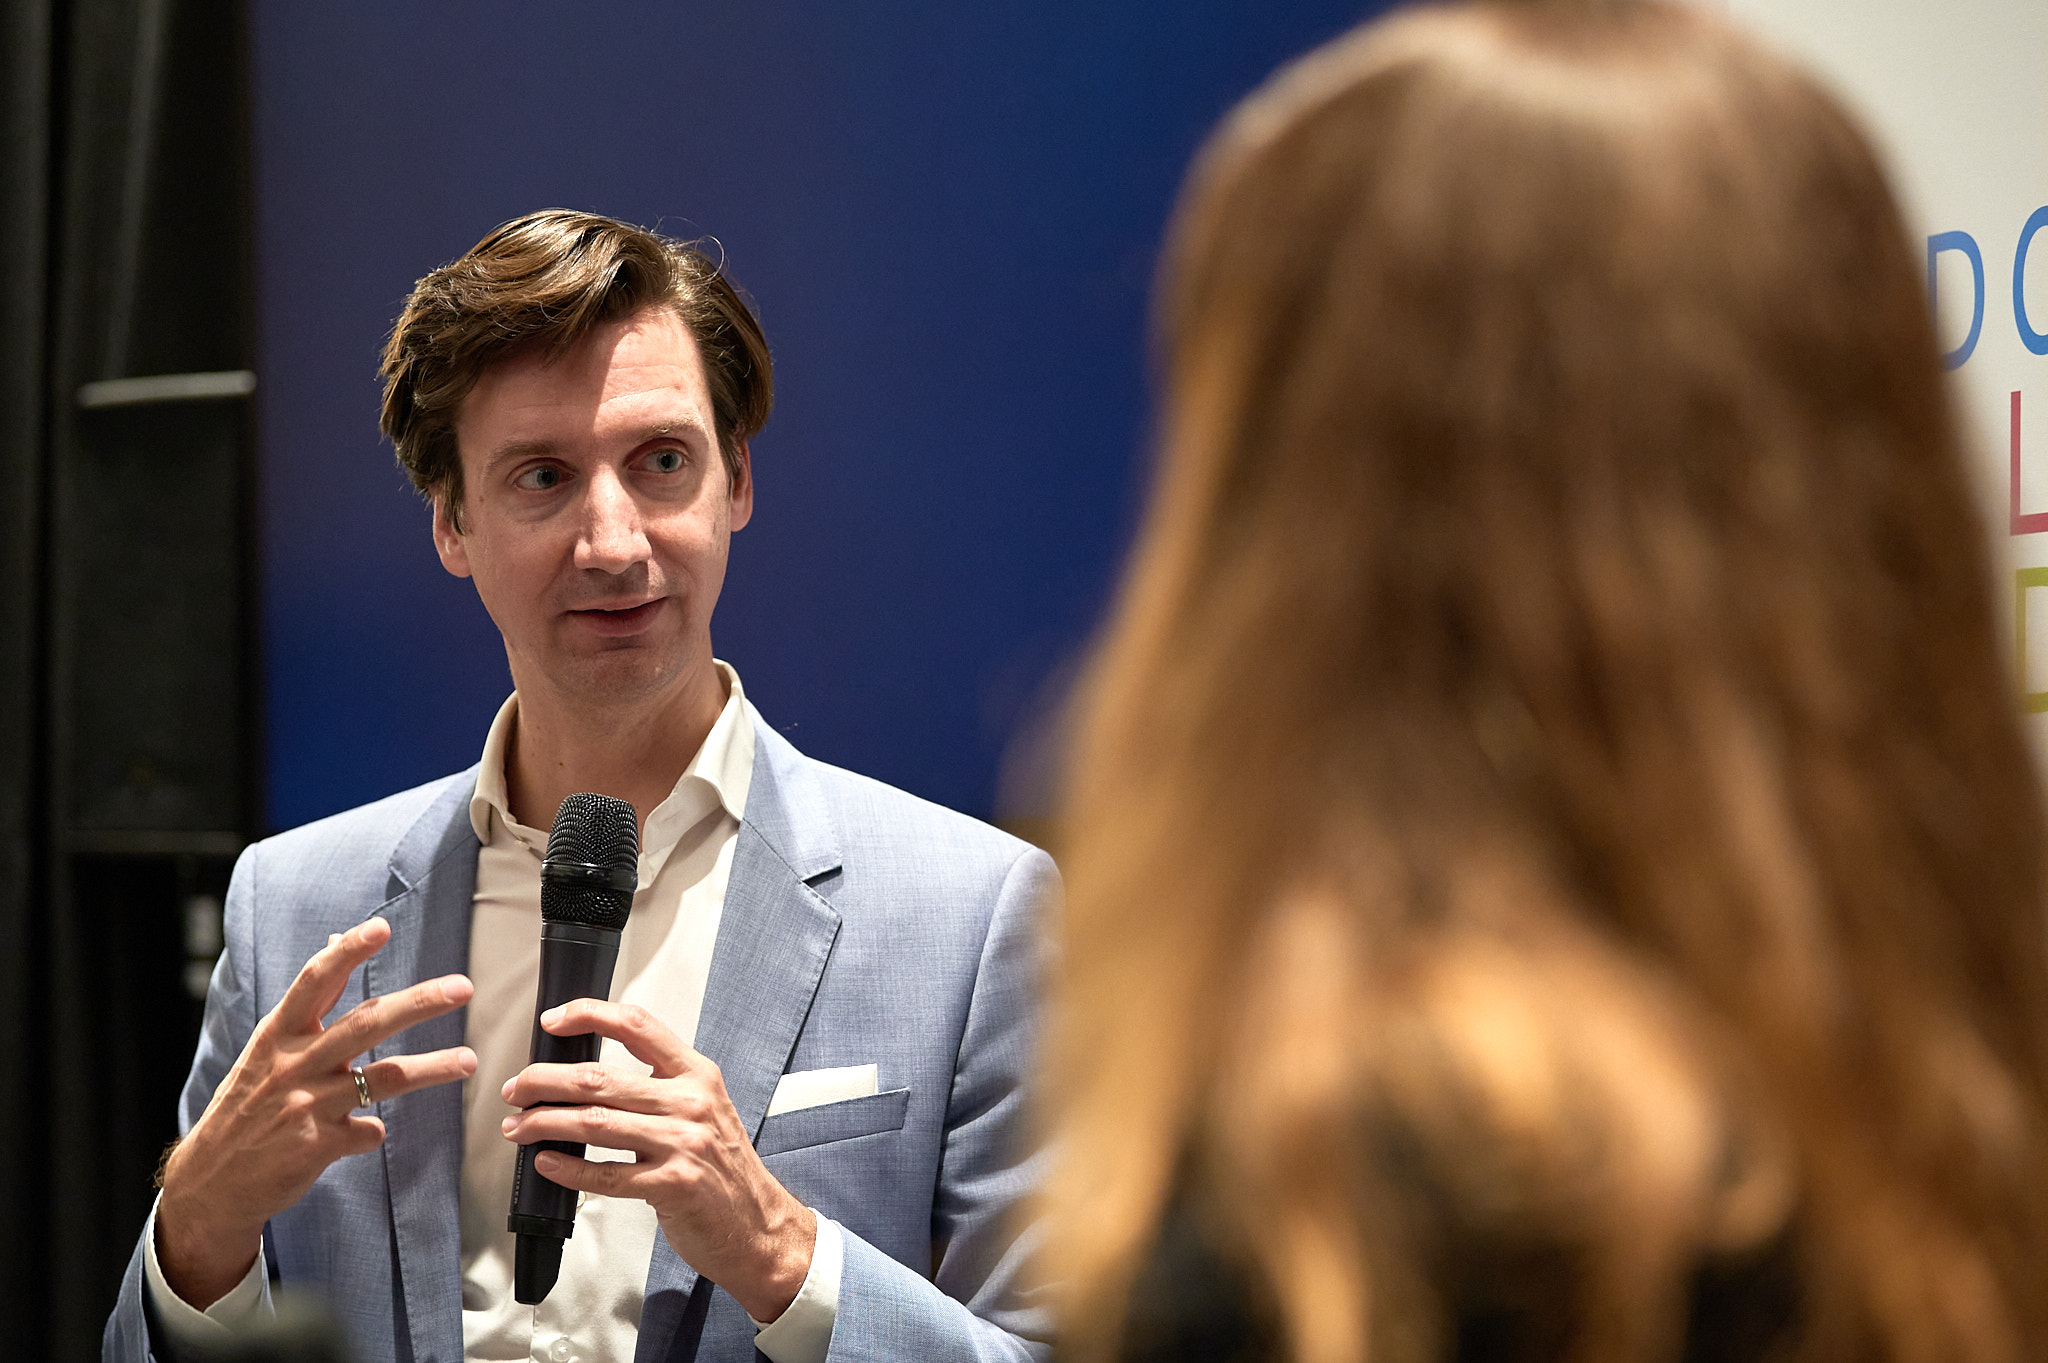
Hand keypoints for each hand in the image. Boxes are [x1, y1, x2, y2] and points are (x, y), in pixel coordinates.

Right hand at [158, 917, 476, 1308]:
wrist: (212, 1181)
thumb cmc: (247, 1106)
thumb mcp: (266, 1049)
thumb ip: (308, 1003)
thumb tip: (335, 941)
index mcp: (277, 1035)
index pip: (314, 981)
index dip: (346, 953)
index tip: (380, 928)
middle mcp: (293, 1064)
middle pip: (366, 1024)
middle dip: (419, 1003)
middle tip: (461, 987)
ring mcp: (306, 1106)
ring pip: (384, 1078)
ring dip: (432, 1068)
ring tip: (469, 1060)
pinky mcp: (317, 1146)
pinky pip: (368, 1132)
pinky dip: (373, 1131)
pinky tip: (368, 1132)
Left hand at [499, 999, 814, 1322]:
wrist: (757, 1223)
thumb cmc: (722, 1166)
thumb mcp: (703, 1108)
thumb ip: (659, 1087)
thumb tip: (587, 1077)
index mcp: (697, 1074)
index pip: (637, 1025)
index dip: (588, 1015)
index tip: (552, 1022)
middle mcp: (691, 1102)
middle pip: (600, 1078)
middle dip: (544, 1081)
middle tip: (517, 1089)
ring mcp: (683, 1143)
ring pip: (594, 1123)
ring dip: (544, 1124)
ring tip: (518, 1127)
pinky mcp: (672, 1185)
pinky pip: (605, 1174)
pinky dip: (568, 1169)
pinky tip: (546, 1162)